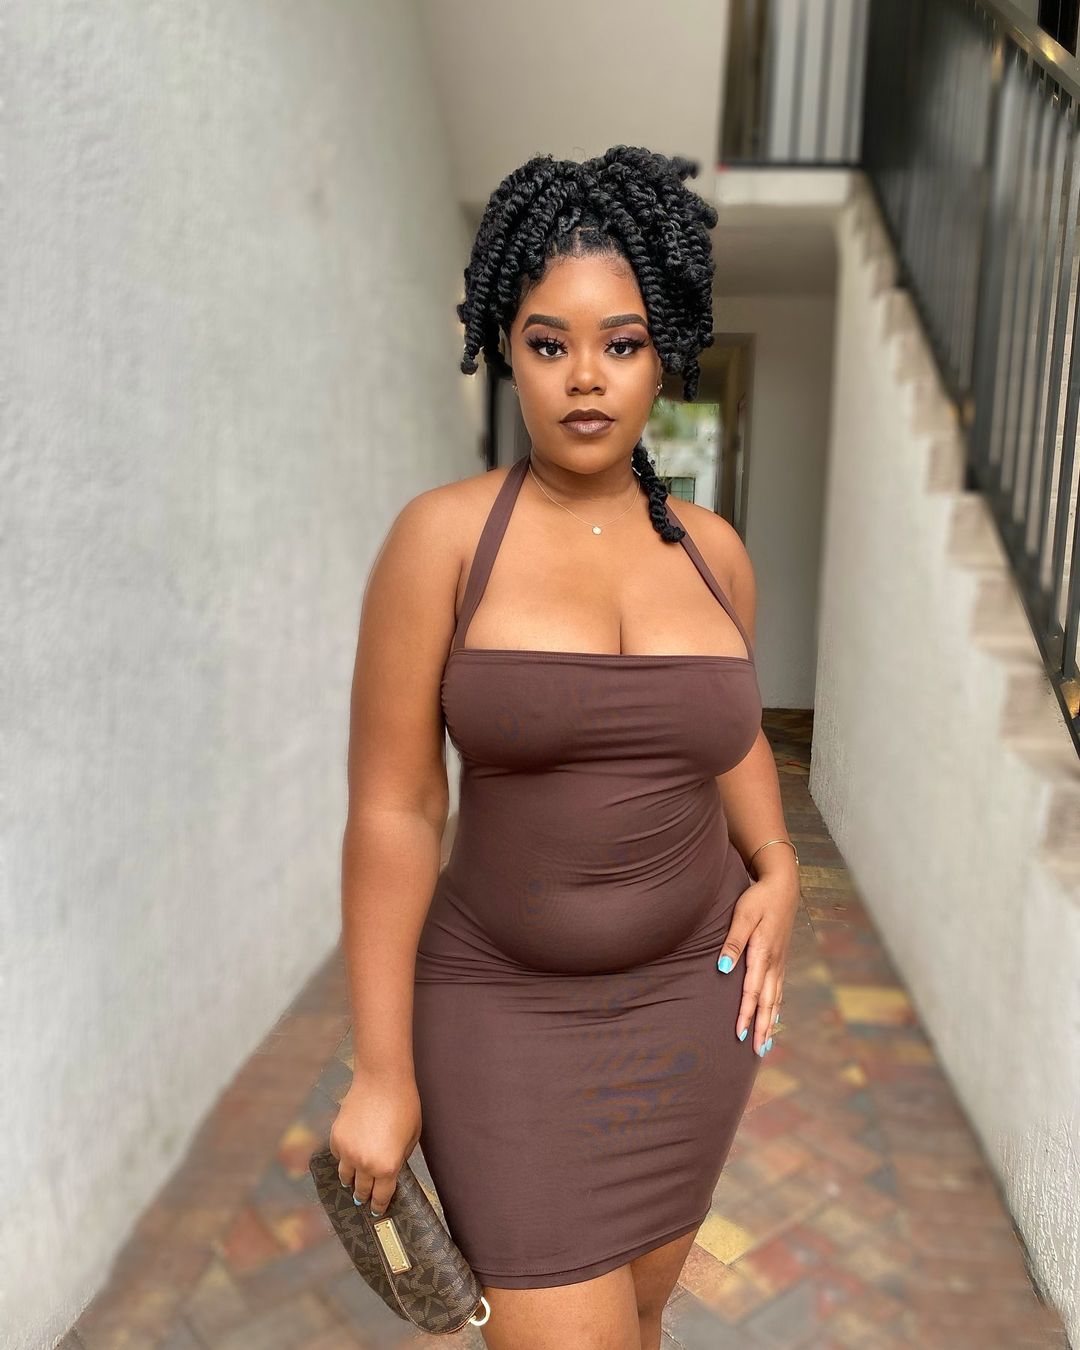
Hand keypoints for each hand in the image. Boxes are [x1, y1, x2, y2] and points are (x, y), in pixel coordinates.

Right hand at [329, 1066, 421, 1216]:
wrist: (382, 1080)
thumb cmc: (404, 1105)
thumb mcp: (411, 1137)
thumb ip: (400, 1159)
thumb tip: (391, 1170)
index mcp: (388, 1167)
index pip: (381, 1197)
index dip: (379, 1206)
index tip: (377, 1211)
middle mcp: (365, 1164)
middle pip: (361, 1190)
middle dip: (364, 1195)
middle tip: (364, 1198)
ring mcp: (348, 1151)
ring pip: (345, 1176)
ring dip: (351, 1179)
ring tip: (354, 1180)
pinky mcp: (336, 1137)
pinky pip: (338, 1156)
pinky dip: (343, 1158)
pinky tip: (349, 1154)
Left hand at [716, 868, 798, 1055]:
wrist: (783, 885)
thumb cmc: (758, 899)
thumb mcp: (742, 915)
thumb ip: (733, 942)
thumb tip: (723, 967)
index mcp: (762, 954)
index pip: (752, 991)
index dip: (746, 1014)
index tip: (740, 1035)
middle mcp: (774, 962)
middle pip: (767, 1002)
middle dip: (762, 1027)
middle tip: (757, 1051)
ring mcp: (780, 961)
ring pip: (776, 998)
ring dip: (770, 1021)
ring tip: (766, 1043)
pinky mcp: (781, 958)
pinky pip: (779, 989)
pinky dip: (776, 1006)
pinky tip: (774, 1015)